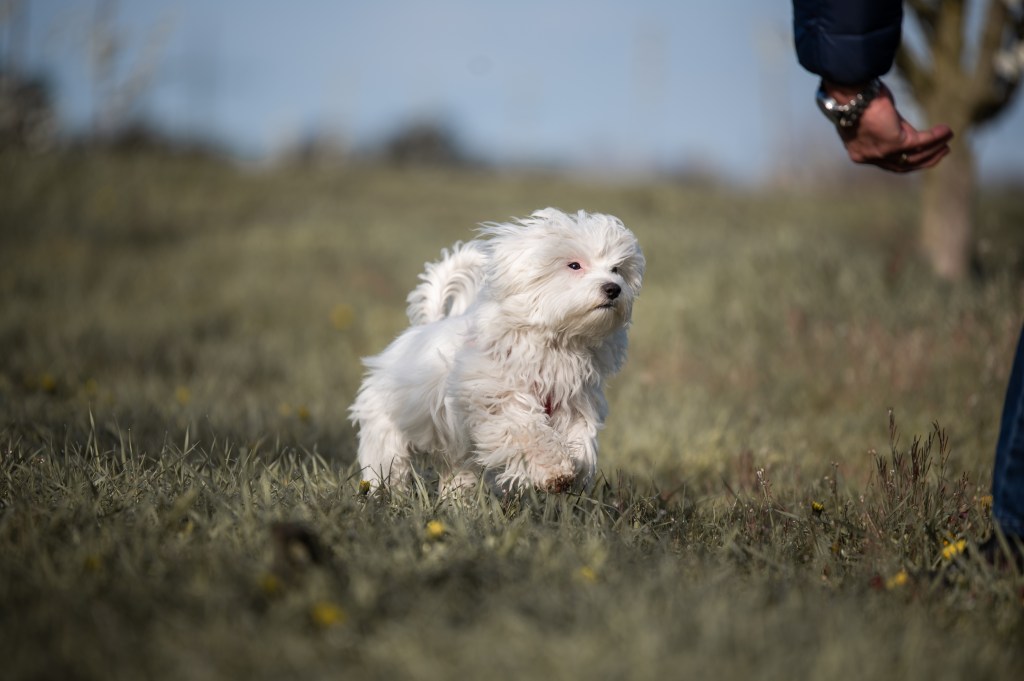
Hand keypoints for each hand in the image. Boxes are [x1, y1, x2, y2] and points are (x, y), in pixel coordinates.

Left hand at [823, 81, 953, 172]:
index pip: (887, 162)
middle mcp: (870, 157)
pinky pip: (921, 142)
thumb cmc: (856, 99)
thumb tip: (900, 130)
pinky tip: (947, 131)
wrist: (849, 93)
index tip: (922, 153)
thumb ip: (884, 129)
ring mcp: (882, 152)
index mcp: (860, 153)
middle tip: (941, 151)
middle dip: (924, 160)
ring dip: (934, 149)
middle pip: (902, 165)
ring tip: (948, 141)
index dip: (907, 159)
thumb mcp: (870, 120)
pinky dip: (936, 137)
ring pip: (914, 156)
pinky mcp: (894, 143)